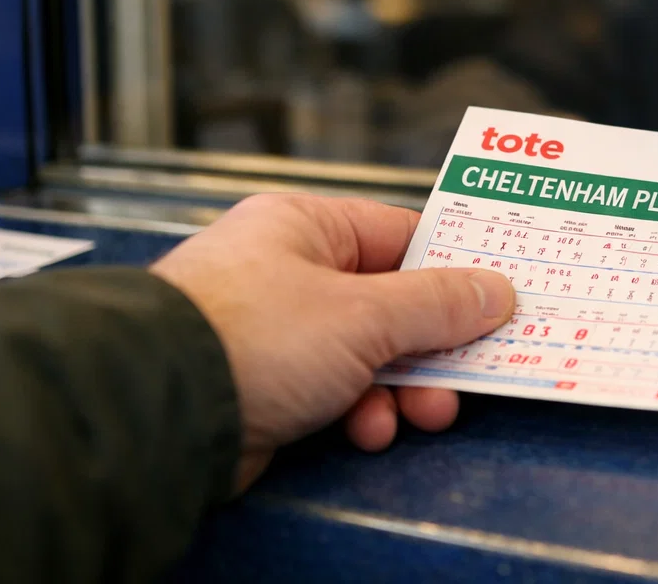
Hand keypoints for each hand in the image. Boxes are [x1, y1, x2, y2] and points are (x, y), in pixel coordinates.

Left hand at [151, 193, 514, 491]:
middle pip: (390, 302)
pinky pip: (336, 391)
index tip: (496, 296)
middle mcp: (288, 270)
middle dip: (433, 345)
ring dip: (403, 387)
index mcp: (305, 227)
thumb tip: (494, 290)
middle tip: (470, 369)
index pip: (401, 235)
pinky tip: (366, 429)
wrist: (161, 412)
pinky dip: (361, 411)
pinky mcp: (266, 384)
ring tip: (421, 412)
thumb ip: (437, 304)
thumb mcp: (364, 314)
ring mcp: (275, 330)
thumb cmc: (249, 337)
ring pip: (368, 353)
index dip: (454, 268)